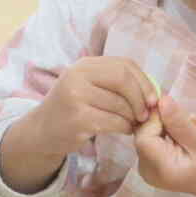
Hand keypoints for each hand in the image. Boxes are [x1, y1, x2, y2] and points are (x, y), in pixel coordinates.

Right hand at [34, 57, 157, 156]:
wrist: (42, 131)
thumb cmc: (73, 108)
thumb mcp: (88, 86)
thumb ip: (114, 82)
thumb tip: (152, 89)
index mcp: (84, 65)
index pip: (124, 65)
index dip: (144, 81)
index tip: (153, 98)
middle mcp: (78, 76)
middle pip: (123, 80)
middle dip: (141, 98)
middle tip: (146, 114)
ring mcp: (76, 97)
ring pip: (121, 105)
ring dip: (133, 117)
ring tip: (133, 123)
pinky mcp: (78, 119)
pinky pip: (114, 122)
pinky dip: (125, 127)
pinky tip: (124, 130)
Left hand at [132, 94, 195, 196]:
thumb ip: (180, 122)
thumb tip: (162, 100)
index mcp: (159, 169)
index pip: (144, 136)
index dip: (155, 119)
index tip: (176, 112)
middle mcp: (146, 170)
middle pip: (143, 134)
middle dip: (163, 120)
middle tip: (189, 117)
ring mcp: (145, 167)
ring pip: (148, 134)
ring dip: (168, 124)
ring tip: (192, 123)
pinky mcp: (149, 162)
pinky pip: (152, 139)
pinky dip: (167, 131)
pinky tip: (185, 131)